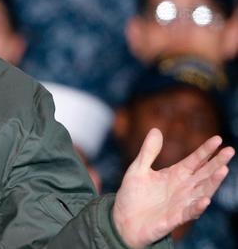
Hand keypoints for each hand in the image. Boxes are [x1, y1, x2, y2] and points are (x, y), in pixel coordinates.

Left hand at [112, 128, 233, 247]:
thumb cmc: (133, 195)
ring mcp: (181, 203)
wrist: (122, 220)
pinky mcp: (174, 218)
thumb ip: (148, 152)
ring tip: (223, 170)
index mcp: (175, 174)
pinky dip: (197, 206)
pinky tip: (205, 199)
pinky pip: (189, 213)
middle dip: (217, 162)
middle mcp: (183, 188)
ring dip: (213, 182)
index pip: (195, 160)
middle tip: (230, 150)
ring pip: (202, 191)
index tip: (217, 139)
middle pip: (204, 174)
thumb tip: (156, 130)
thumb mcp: (138, 169)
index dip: (205, 150)